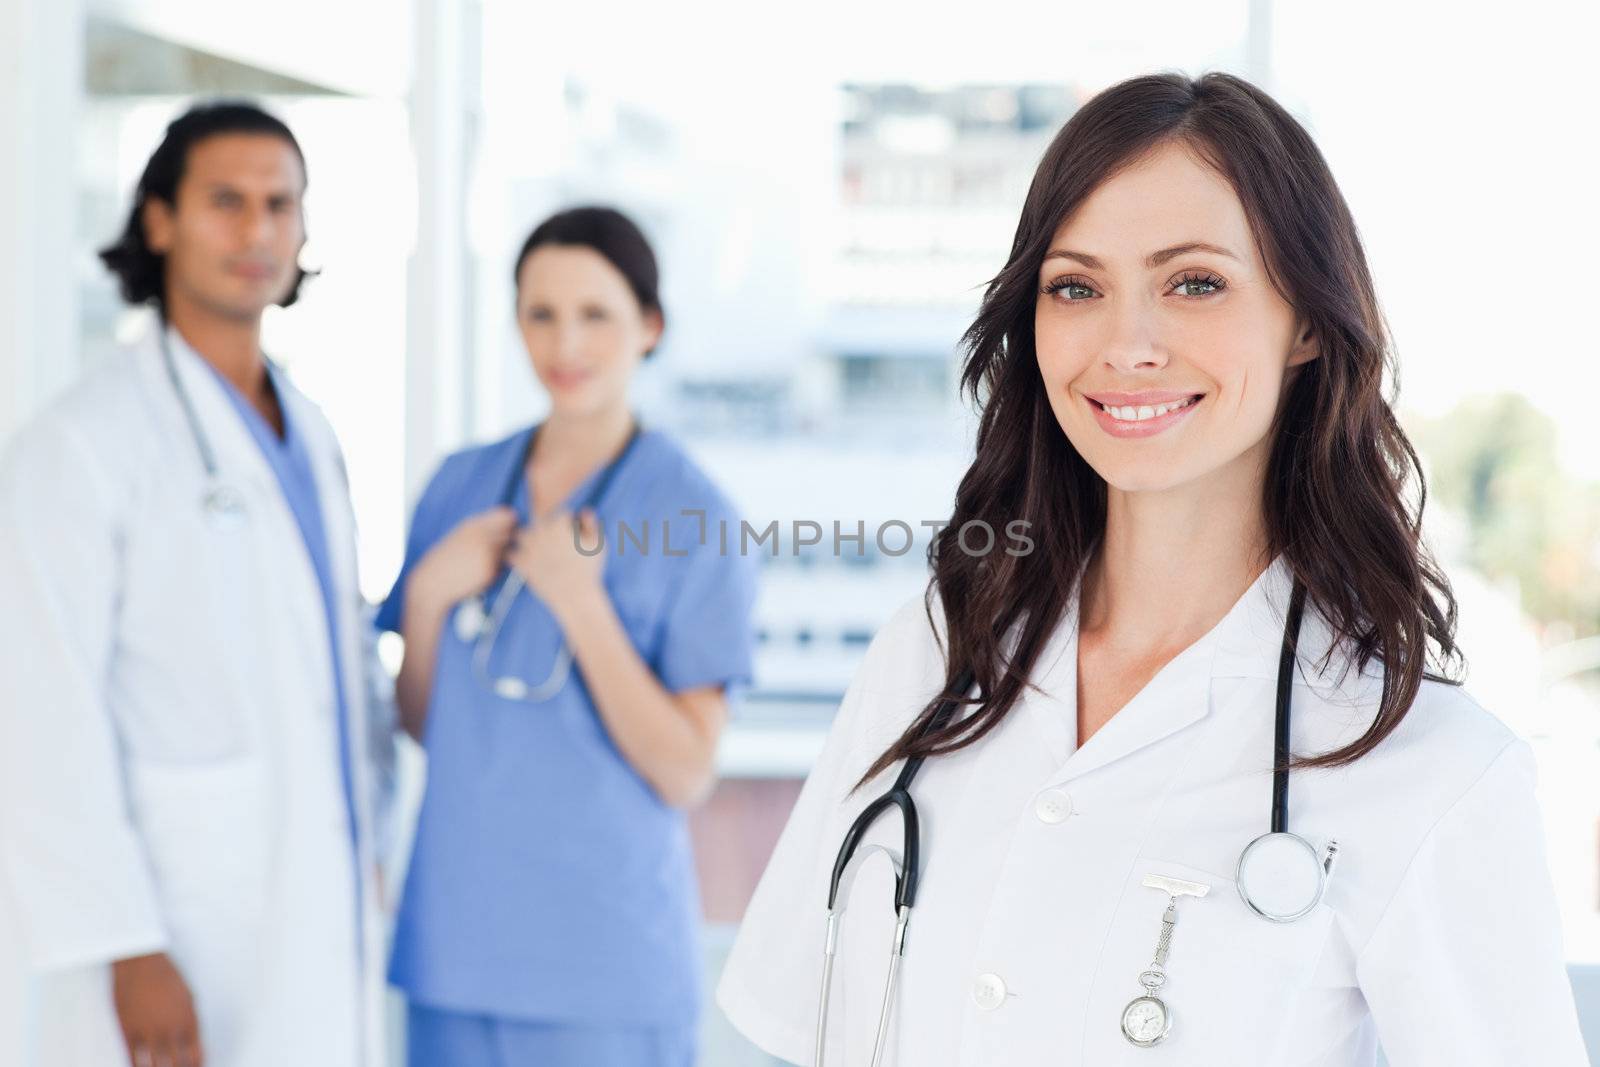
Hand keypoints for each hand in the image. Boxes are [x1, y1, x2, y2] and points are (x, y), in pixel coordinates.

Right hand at [111, 952, 202, 1066]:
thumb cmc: (167, 977)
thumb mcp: (189, 998)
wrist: (141, 963)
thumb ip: (191, 1023)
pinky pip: (133, 1060)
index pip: (196, 1057)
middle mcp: (171, 1030)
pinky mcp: (128, 1031)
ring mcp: (149, 1032)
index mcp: (189, 1021)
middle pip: (176, 1066)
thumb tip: (193, 1045)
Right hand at [407, 506, 518, 618]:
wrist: (433, 581)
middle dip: (506, 541)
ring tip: (477, 564)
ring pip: (507, 553)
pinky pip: (501, 569)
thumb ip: (484, 526)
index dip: (509, 524)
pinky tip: (476, 575)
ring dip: (499, 559)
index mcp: (474, 524)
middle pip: (510, 534)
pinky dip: (493, 573)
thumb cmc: (448, 559)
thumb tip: (511, 516)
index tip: (502, 532)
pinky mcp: (490, 570)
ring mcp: (487, 553)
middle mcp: (482, 536)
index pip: (506, 516)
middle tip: (486, 553)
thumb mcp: (462, 535)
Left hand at [507, 507, 606, 618]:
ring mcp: (529, 548)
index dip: (570, 524)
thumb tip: (584, 511)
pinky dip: (519, 558)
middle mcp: (541, 533)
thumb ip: (592, 524)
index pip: (562, 514)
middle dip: (549, 530)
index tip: (575, 537)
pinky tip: (533, 564)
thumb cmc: (590, 570)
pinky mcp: (522, 564)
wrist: (576, 596)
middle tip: (559, 547)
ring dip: (530, 540)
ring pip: (522, 535)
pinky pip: (511, 554)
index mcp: (559, 525)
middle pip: (540, 521)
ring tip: (544, 553)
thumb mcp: (599, 545)